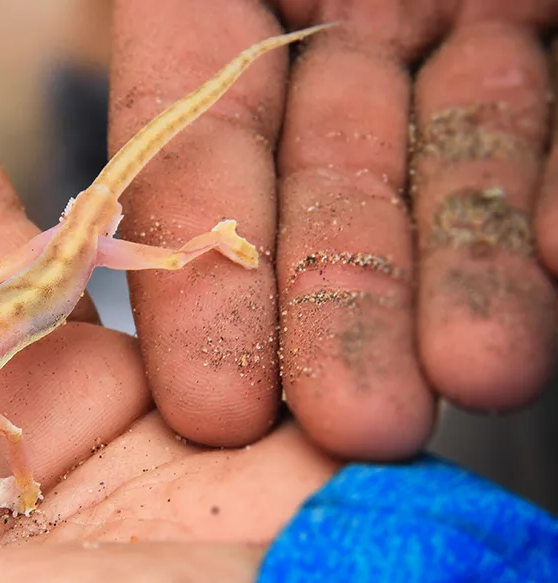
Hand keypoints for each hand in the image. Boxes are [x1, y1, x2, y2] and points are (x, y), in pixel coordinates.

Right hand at [111, 0, 557, 457]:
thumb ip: (194, 54)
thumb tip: (179, 194)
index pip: (190, 157)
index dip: (197, 288)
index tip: (214, 408)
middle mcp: (329, 20)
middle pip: (328, 192)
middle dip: (341, 316)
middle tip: (362, 424)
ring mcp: (443, 28)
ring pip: (447, 176)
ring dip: (463, 282)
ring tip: (483, 373)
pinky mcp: (547, 35)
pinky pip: (551, 133)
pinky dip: (551, 207)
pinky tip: (555, 267)